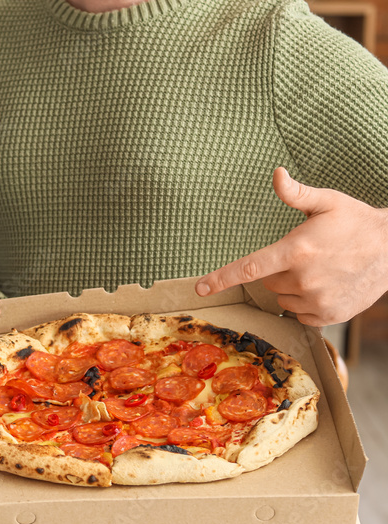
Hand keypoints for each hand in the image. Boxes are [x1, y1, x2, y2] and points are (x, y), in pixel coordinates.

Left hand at [196, 168, 387, 326]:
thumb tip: (277, 174)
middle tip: (308, 257)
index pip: (248, 268)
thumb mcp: (328, 202)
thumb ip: (296, 193)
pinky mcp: (328, 316)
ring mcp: (317, 301)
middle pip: (268, 282)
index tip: (200, 288)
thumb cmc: (356, 222)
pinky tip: (328, 286)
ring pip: (283, 299)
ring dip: (295, 288)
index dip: (220, 278)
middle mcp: (303, 280)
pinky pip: (300, 315)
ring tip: (322, 271)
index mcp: (296, 251)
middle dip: (281, 270)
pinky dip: (308, 304)